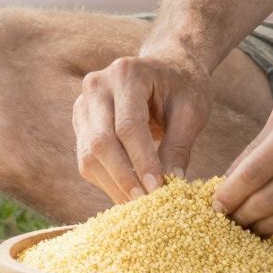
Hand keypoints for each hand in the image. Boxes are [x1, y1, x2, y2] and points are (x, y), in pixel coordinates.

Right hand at [72, 47, 212, 203]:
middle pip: (101, 142)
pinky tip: (128, 194)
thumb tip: (172, 186)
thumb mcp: (191, 110)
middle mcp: (96, 85)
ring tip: (139, 206)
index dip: (142, 161)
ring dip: (113, 185)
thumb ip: (178, 146)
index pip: (128, 126)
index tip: (158, 190)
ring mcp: (83, 104)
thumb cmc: (183, 85)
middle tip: (147, 205)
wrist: (168, 66)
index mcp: (127, 73)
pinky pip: (87, 159)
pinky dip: (107, 181)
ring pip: (88, 156)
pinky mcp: (81, 122)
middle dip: (124, 179)